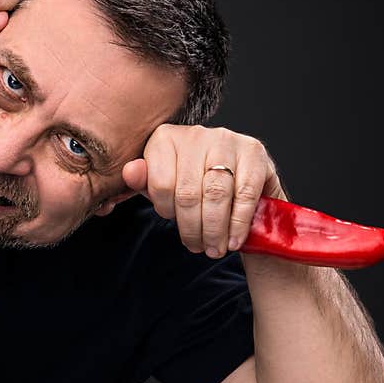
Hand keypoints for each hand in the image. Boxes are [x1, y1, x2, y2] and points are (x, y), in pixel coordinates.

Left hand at [122, 124, 285, 256]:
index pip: (160, 183)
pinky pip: (244, 194)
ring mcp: (226, 139)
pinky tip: (233, 239)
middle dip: (192, 228)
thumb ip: (143, 182)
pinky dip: (237, 223)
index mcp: (165, 138)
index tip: (172, 222)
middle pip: (188, 192)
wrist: (238, 180)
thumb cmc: (192, 184)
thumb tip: (130, 172)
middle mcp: (195, 134)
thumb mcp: (161, 185)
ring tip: (214, 248)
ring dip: (214, 230)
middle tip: (197, 247)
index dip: (166, 210)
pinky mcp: (253, 151)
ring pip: (216, 195)